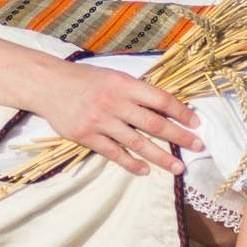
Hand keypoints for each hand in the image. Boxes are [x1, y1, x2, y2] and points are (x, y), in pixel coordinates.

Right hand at [29, 60, 203, 176]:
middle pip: (154, 124)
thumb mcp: (113, 76)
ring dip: (161, 157)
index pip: (160, 99)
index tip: (196, 123)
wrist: (48, 85)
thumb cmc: (85, 79)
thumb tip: (165, 107)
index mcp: (124, 83)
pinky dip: (132, 163)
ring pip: (138, 143)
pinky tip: (146, 170)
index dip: (181, 112)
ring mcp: (101, 121)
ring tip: (177, 168)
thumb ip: (135, 91)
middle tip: (197, 146)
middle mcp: (115, 102)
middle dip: (179, 137)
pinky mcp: (87, 136)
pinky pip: (115, 154)